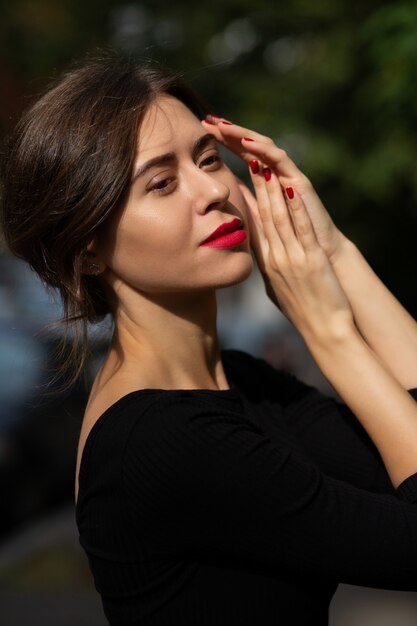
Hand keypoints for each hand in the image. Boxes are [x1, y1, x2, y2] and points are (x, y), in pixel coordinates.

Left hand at [202, 116, 346, 263]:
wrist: (324, 255)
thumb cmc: (294, 242)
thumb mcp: (264, 226)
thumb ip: (251, 208)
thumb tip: (231, 196)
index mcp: (269, 184)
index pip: (244, 157)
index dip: (225, 144)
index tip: (201, 133)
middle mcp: (279, 176)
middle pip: (253, 147)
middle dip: (232, 133)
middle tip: (209, 120)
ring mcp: (291, 177)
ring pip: (266, 149)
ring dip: (245, 136)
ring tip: (225, 127)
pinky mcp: (302, 184)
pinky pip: (284, 165)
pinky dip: (267, 153)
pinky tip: (249, 145)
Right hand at [235, 160, 353, 344]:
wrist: (322, 330)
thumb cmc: (302, 311)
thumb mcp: (277, 289)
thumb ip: (269, 268)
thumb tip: (262, 258)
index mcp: (266, 263)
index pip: (252, 225)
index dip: (245, 199)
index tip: (236, 177)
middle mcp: (275, 258)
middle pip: (262, 215)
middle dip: (254, 185)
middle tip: (244, 160)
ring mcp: (292, 258)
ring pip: (278, 218)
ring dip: (270, 190)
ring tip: (263, 165)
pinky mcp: (311, 260)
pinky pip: (301, 229)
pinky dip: (296, 207)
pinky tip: (292, 189)